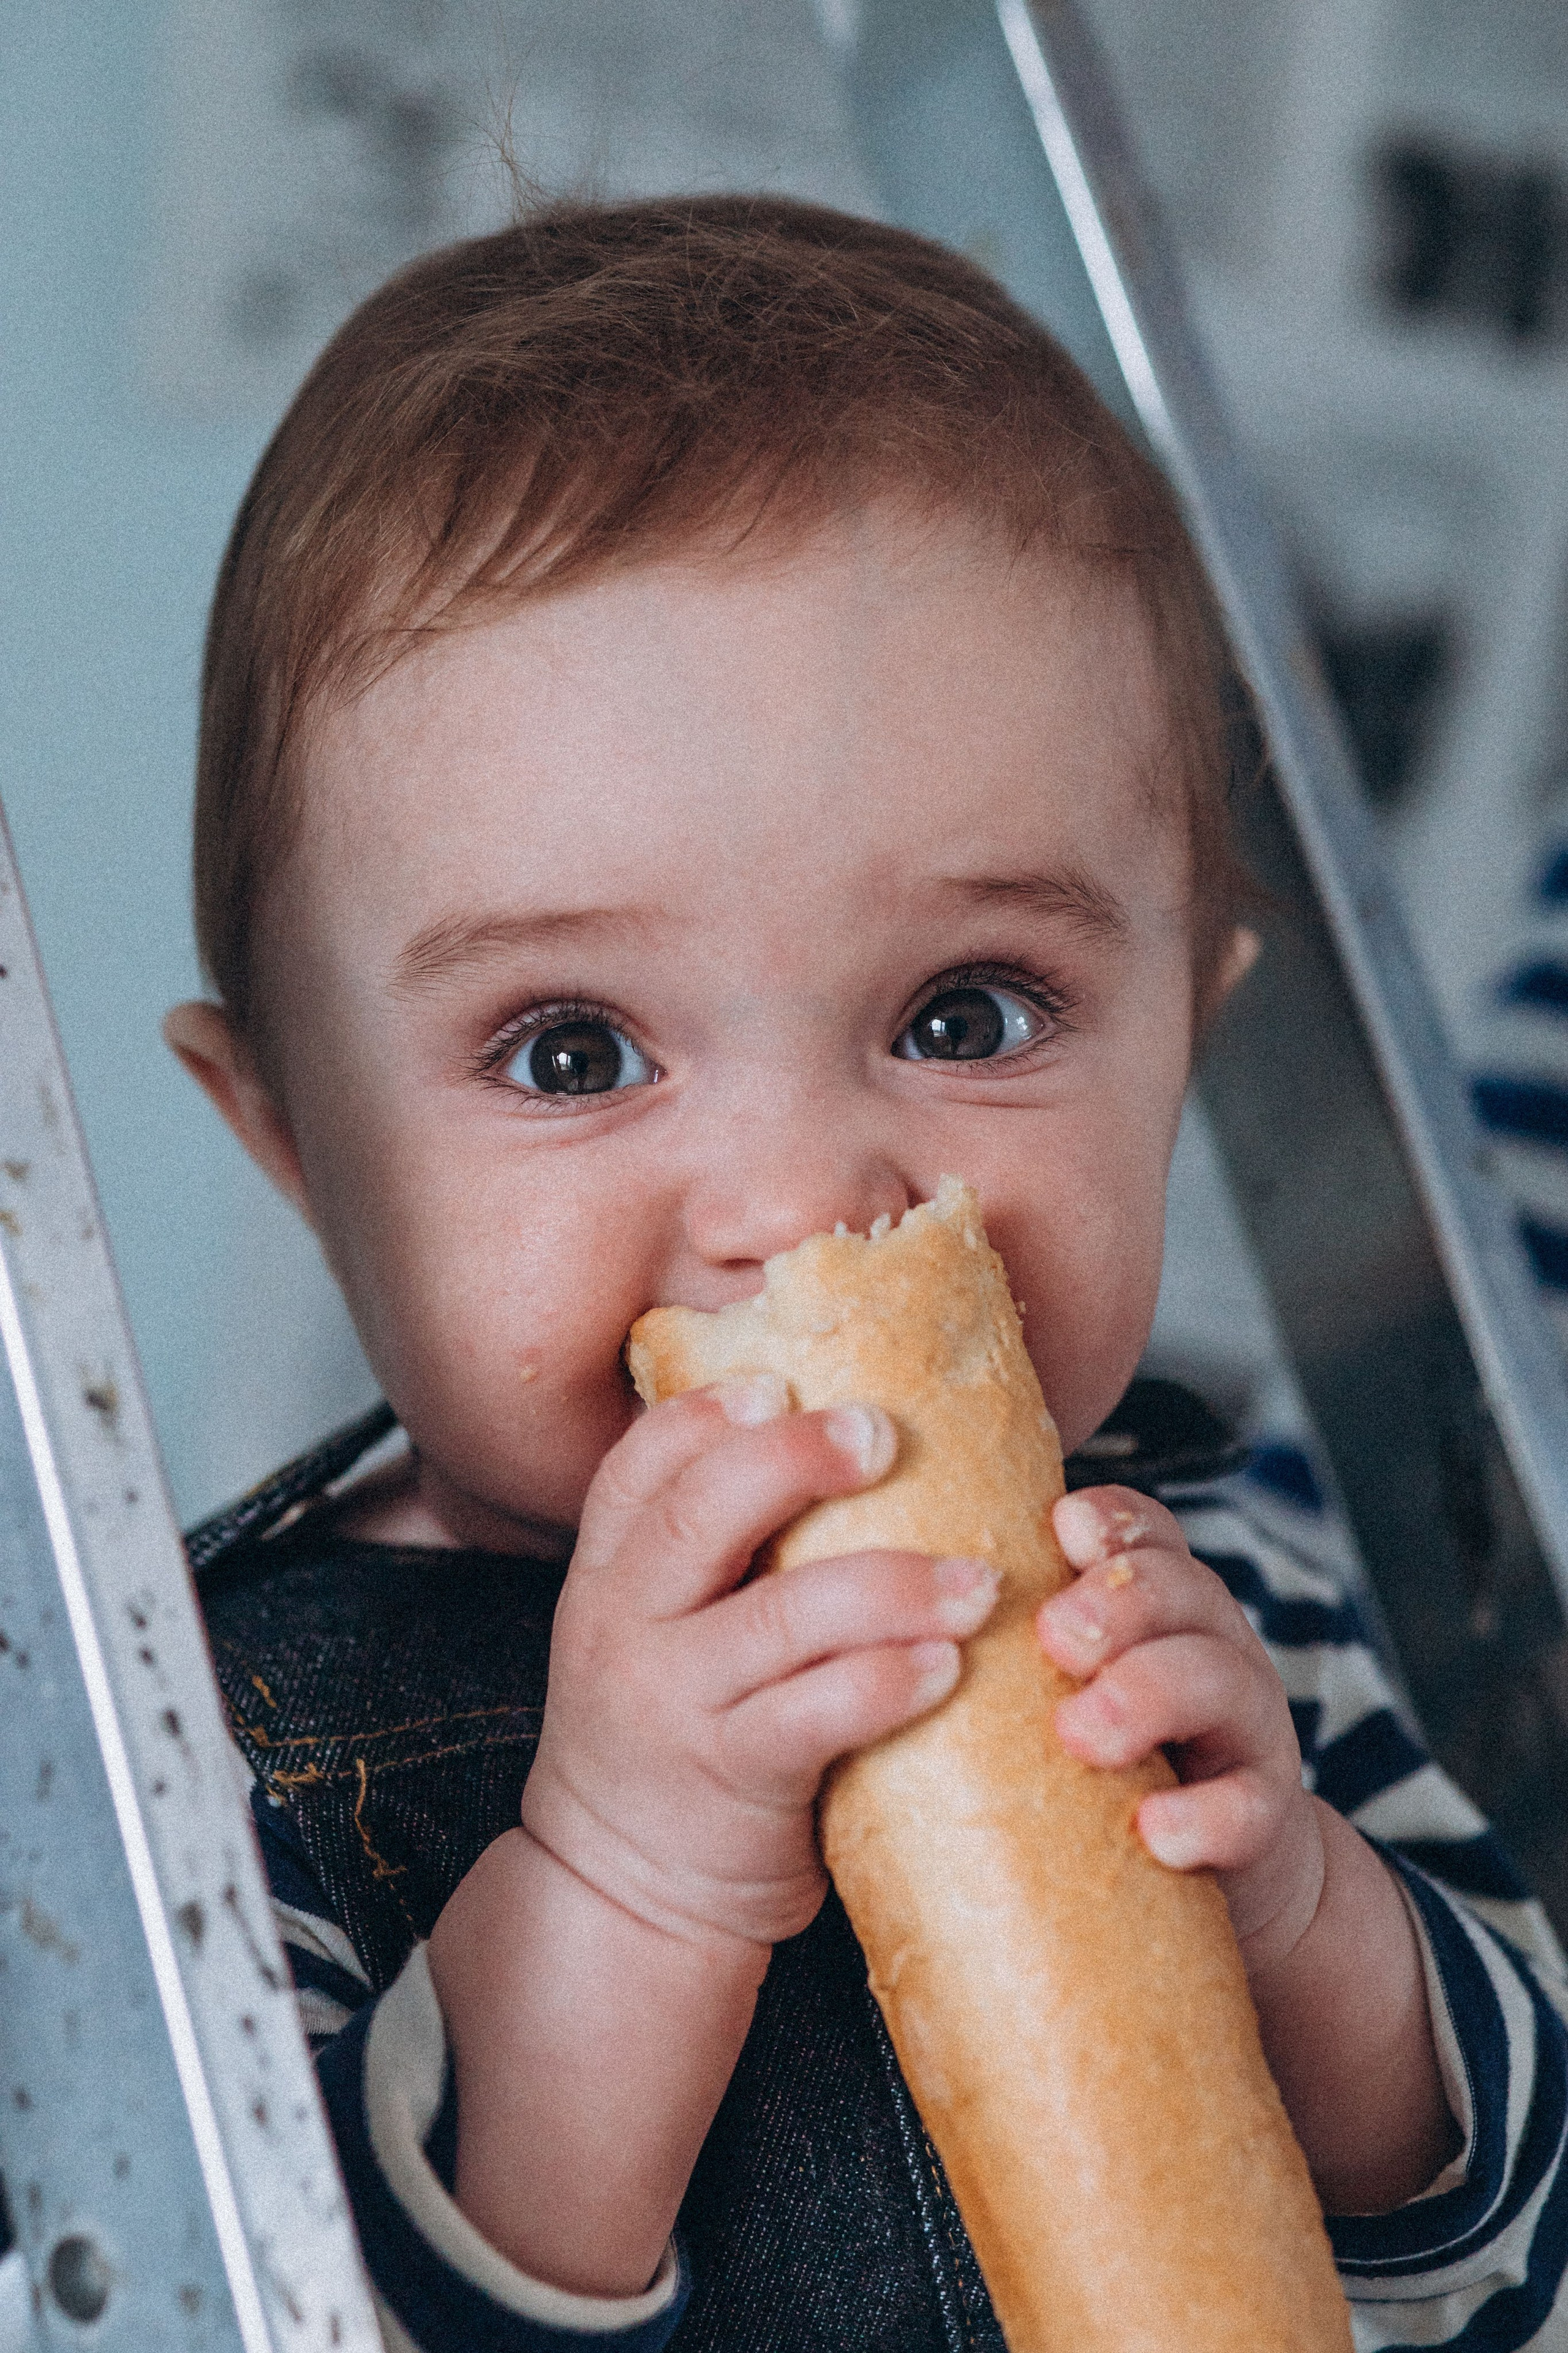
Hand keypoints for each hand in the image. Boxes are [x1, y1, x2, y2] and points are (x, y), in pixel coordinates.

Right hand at [520, 1372, 1000, 1952]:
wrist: (624, 1893)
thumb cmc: (679, 1736)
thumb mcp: (659, 1631)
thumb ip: (718, 1556)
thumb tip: (851, 1448)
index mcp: (609, 1574)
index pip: (639, 1466)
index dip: (705, 1414)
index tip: (780, 1381)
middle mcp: (626, 1626)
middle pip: (701, 1512)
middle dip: (796, 1460)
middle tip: (884, 1434)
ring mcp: (673, 1704)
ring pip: (780, 1617)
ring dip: (891, 1584)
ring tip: (977, 1579)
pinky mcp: (730, 1779)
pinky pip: (814, 1716)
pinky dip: (887, 1682)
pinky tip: (947, 1665)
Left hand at [1035, 1484, 1456, 2208]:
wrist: (1211, 1887)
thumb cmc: (1092, 1772)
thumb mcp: (1044, 1693)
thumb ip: (993, 1645)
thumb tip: (854, 1602)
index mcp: (1152, 1606)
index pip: (1143, 1532)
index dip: (1111, 1521)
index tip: (1062, 1525)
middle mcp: (1207, 1648)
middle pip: (1181, 1589)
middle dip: (1118, 1602)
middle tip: (1055, 1636)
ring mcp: (1244, 1731)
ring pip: (1222, 1680)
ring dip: (1148, 1695)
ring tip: (1083, 1733)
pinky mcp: (1261, 1823)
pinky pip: (1250, 1809)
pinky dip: (1205, 1816)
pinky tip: (1155, 1831)